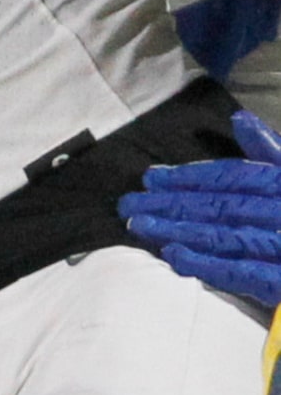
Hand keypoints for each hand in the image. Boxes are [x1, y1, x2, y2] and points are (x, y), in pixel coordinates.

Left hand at [120, 109, 280, 306]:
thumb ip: (273, 153)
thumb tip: (240, 121)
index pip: (233, 178)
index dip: (190, 177)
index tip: (151, 177)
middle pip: (222, 205)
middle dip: (172, 203)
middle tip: (128, 203)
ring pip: (226, 235)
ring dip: (179, 230)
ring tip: (139, 226)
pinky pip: (246, 273)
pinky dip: (209, 265)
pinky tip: (175, 257)